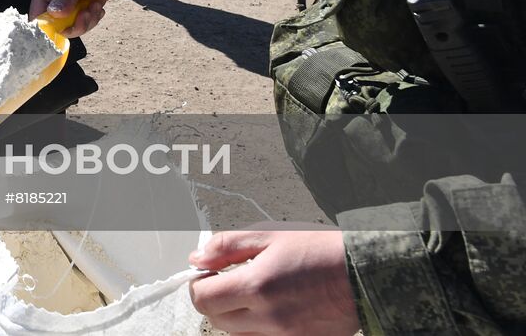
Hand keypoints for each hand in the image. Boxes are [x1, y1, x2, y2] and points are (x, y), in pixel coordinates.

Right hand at [28, 0, 113, 36]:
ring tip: (95, 4)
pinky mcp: (78, 14)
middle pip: (55, 27)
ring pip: (71, 29)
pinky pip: (82, 26)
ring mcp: (65, 10)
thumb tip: (54, 14)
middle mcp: (51, 3)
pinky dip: (93, 18)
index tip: (66, 27)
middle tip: (87, 12)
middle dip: (75, 24)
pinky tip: (97, 5)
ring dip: (87, 20)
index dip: (48, 27)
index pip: (37, 16)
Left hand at [189, 227, 358, 335]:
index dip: (199, 284)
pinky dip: (257, 330)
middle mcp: (269, 318)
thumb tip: (196, 259)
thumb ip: (227, 247)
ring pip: (238, 335)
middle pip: (217, 320)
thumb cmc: (319, 250)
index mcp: (257, 286)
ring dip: (235, 317)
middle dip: (215, 299)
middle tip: (230, 281)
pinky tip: (269, 310)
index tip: (209, 273)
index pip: (204, 299)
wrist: (365, 274)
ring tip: (253, 295)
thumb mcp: (269, 235)